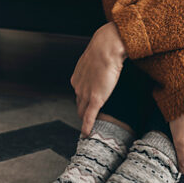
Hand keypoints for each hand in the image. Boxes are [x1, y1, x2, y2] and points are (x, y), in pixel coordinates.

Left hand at [71, 22, 127, 136]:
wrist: (106, 48)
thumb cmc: (103, 49)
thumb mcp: (95, 59)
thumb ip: (95, 66)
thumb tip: (103, 65)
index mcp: (77, 77)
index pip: (79, 94)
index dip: (83, 101)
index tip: (86, 106)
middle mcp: (78, 87)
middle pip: (79, 104)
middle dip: (83, 113)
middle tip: (88, 121)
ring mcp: (85, 94)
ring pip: (83, 111)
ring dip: (85, 120)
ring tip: (89, 129)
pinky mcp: (95, 99)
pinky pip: (89, 116)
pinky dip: (87, 126)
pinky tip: (87, 134)